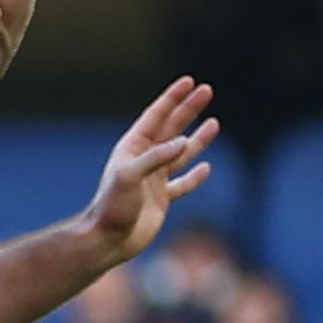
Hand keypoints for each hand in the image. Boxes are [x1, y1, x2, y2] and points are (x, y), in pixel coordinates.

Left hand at [83, 77, 220, 261]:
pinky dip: (194, 176)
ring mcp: (154, 179)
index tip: (190, 81)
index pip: (156, 116)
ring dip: (197, 139)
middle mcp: (144, 160)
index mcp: (133, 148)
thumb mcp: (131, 176)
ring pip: (181, 153)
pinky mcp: (162, 200)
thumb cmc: (113, 206)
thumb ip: (156, 157)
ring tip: (214, 123)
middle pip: (172, 128)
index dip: (173, 98)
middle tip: (208, 91)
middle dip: (189, 109)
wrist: (108, 240)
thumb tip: (184, 142)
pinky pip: (182, 183)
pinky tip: (205, 168)